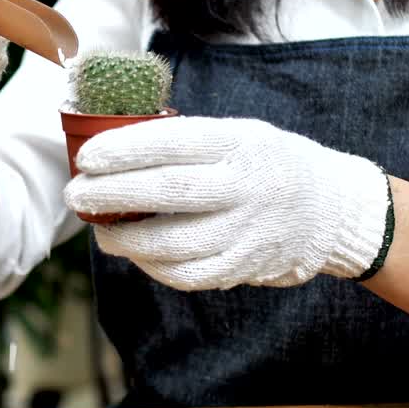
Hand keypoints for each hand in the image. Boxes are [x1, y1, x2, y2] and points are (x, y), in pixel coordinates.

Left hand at [63, 116, 393, 290]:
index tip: (86, 156)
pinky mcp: (244, 267)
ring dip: (125, 238)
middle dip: (112, 194)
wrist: (332, 209)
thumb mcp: (239, 133)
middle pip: (167, 193)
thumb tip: (113, 147)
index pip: (173, 144)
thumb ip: (187, 140)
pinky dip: (152, 266)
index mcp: (240, 143)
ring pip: (172, 243)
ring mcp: (246, 232)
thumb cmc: (266, 163)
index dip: (123, 150)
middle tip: (76, 193)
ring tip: (99, 228)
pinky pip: (187, 274)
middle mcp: (245, 187)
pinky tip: (134, 253)